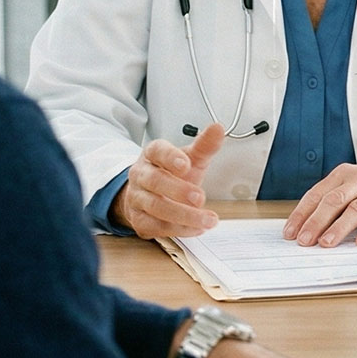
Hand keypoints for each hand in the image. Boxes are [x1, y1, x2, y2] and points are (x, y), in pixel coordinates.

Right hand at [111, 124, 224, 238]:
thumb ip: (205, 146)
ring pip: (156, 207)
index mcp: (153, 154)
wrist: (149, 195)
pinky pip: (157, 226)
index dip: (170, 157)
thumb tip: (218, 128)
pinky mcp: (140, 220)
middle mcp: (141, 174)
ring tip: (208, 219)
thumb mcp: (190, 158)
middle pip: (155, 181)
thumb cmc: (172, 174)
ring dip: (184, 215)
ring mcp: (137, 198)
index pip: (158, 151)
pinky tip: (197, 228)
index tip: (186, 164)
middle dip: (178, 190)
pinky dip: (180, 229)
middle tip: (200, 197)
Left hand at [282, 162, 356, 247]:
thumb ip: (334, 200)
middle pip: (334, 200)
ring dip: (339, 228)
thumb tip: (306, 227)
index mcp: (346, 174)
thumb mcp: (355, 185)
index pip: (318, 194)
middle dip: (316, 222)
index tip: (290, 233)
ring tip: (326, 244)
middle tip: (304, 241)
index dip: (302, 214)